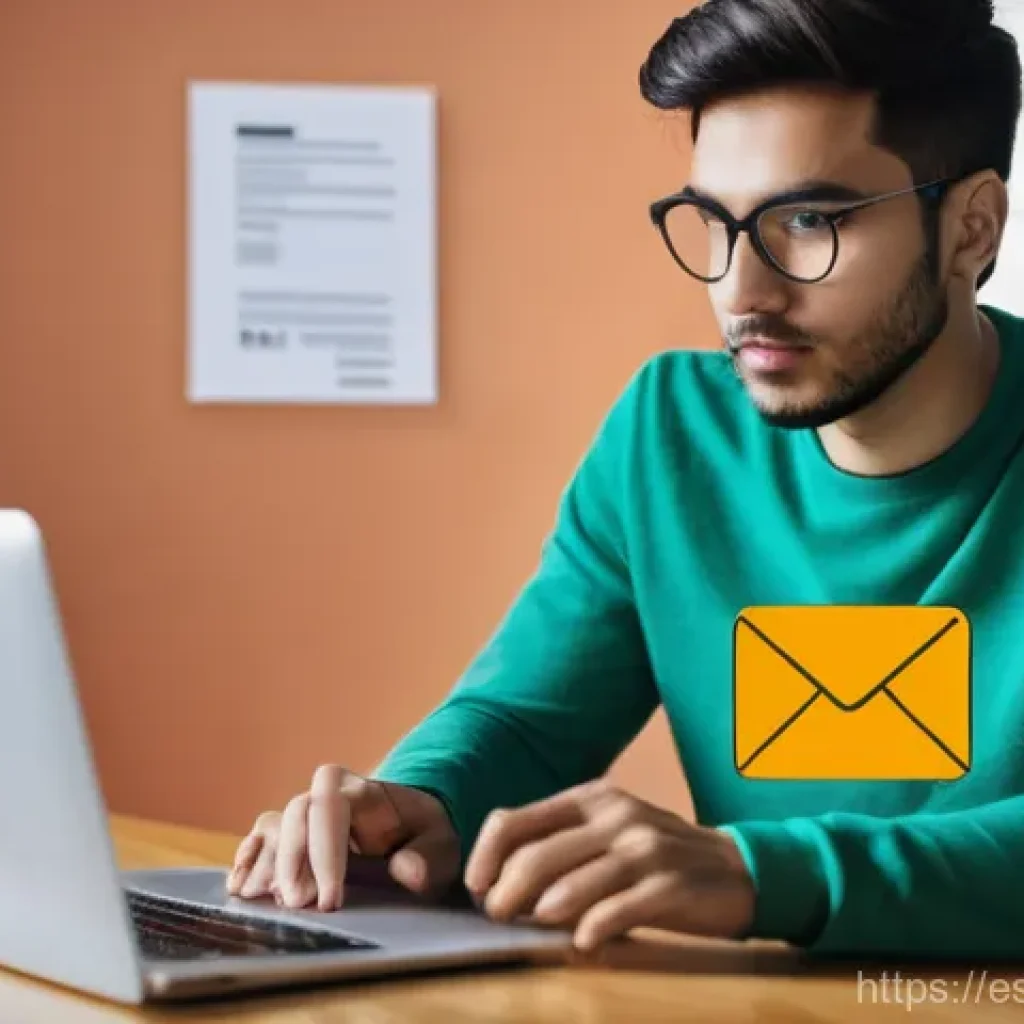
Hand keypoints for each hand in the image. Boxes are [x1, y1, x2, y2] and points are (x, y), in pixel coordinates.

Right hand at [227, 765, 460, 911]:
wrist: (412, 824)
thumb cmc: (424, 835)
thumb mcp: (441, 845)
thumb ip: (428, 856)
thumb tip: (405, 870)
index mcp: (365, 791)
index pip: (332, 806)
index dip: (324, 851)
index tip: (331, 900)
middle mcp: (329, 795)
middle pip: (296, 814)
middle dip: (293, 861)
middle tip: (300, 906)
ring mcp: (307, 812)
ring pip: (274, 825)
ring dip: (268, 864)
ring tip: (267, 902)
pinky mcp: (292, 832)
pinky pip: (260, 837)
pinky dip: (248, 859)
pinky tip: (241, 887)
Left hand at [462, 778, 754, 950]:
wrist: (736, 867)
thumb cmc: (655, 855)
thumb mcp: (607, 832)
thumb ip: (560, 844)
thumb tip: (496, 880)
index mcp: (591, 798)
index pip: (514, 820)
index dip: (485, 857)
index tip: (476, 888)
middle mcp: (615, 816)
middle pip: (536, 855)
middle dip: (505, 892)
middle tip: (496, 916)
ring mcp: (644, 850)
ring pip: (572, 884)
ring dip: (541, 911)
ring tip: (531, 926)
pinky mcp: (671, 886)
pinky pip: (618, 911)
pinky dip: (593, 929)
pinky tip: (582, 944)